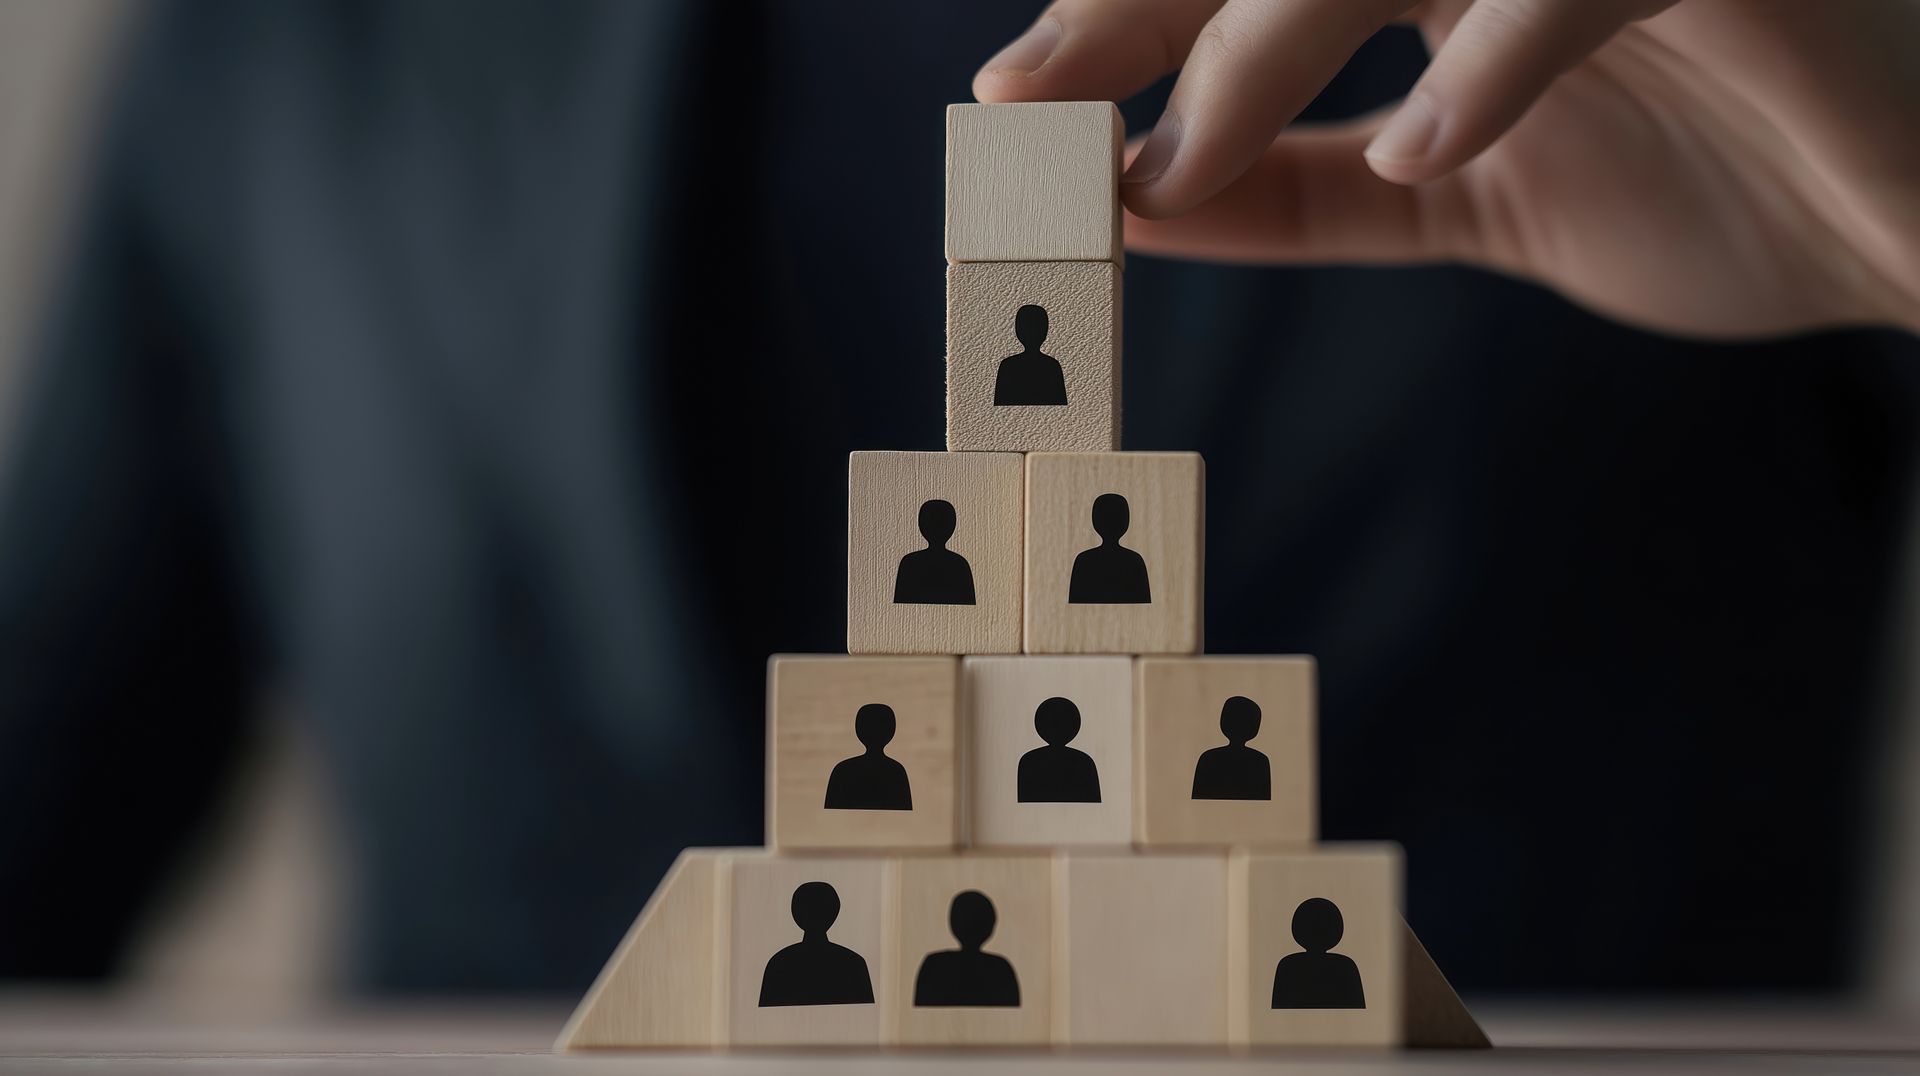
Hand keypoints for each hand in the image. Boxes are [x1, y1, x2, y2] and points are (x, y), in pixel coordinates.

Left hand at [975, 0, 1919, 336]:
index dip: (1125, 16)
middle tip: (1026, 107)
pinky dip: (1492, 56)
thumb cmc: (1723, 182)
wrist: (1919, 227)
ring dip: (1264, 36)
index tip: (1018, 111)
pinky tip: (1425, 150)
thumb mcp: (1459, 198)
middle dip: (1144, 3)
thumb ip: (1304, 193)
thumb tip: (1133, 202)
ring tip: (1183, 161)